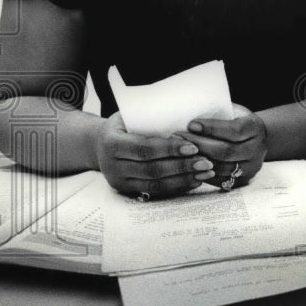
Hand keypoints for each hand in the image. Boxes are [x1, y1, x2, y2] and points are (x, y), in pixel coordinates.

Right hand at [94, 112, 215, 197]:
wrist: (99, 143)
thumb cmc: (123, 124)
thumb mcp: (130, 115)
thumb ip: (151, 117)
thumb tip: (186, 114)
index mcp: (111, 143)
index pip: (145, 148)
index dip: (170, 149)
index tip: (193, 147)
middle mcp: (112, 166)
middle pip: (152, 170)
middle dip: (182, 167)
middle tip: (206, 162)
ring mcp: (119, 182)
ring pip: (155, 185)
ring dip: (184, 179)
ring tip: (206, 172)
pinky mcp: (127, 191)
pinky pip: (156, 192)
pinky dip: (177, 187)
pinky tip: (195, 181)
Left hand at [177, 104, 266, 189]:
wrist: (257, 137)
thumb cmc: (237, 120)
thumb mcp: (232, 111)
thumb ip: (217, 113)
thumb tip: (188, 112)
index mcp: (255, 128)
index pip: (234, 130)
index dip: (212, 128)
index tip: (191, 124)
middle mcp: (257, 149)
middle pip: (226, 151)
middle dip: (199, 145)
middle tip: (179, 138)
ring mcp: (251, 166)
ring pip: (221, 168)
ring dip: (197, 160)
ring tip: (180, 152)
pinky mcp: (243, 180)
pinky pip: (219, 180)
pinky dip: (202, 173)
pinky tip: (189, 164)